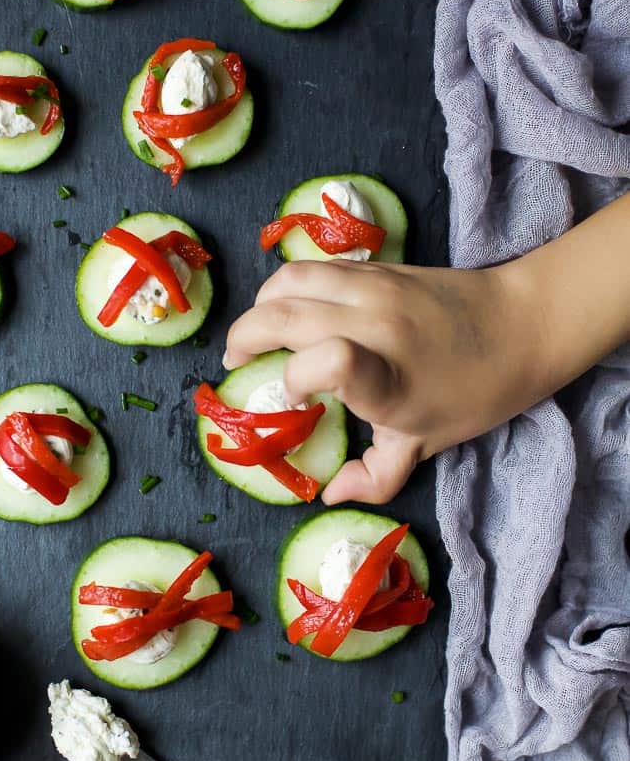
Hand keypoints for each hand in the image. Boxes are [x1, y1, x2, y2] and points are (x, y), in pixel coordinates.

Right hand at [223, 259, 547, 503]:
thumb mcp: (428, 444)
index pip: (327, 362)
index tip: (293, 401)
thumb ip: (376, 476)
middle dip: (244, 337)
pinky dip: (288, 285)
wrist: (524, 323)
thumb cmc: (476, 392)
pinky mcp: (378, 267)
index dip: (293, 380)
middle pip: (284, 312)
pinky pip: (314, 266)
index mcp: (389, 379)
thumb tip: (329, 494)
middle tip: (236, 363)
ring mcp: (375, 288)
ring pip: (290, 279)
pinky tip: (290, 308)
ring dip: (259, 305)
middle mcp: (376, 325)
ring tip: (256, 332)